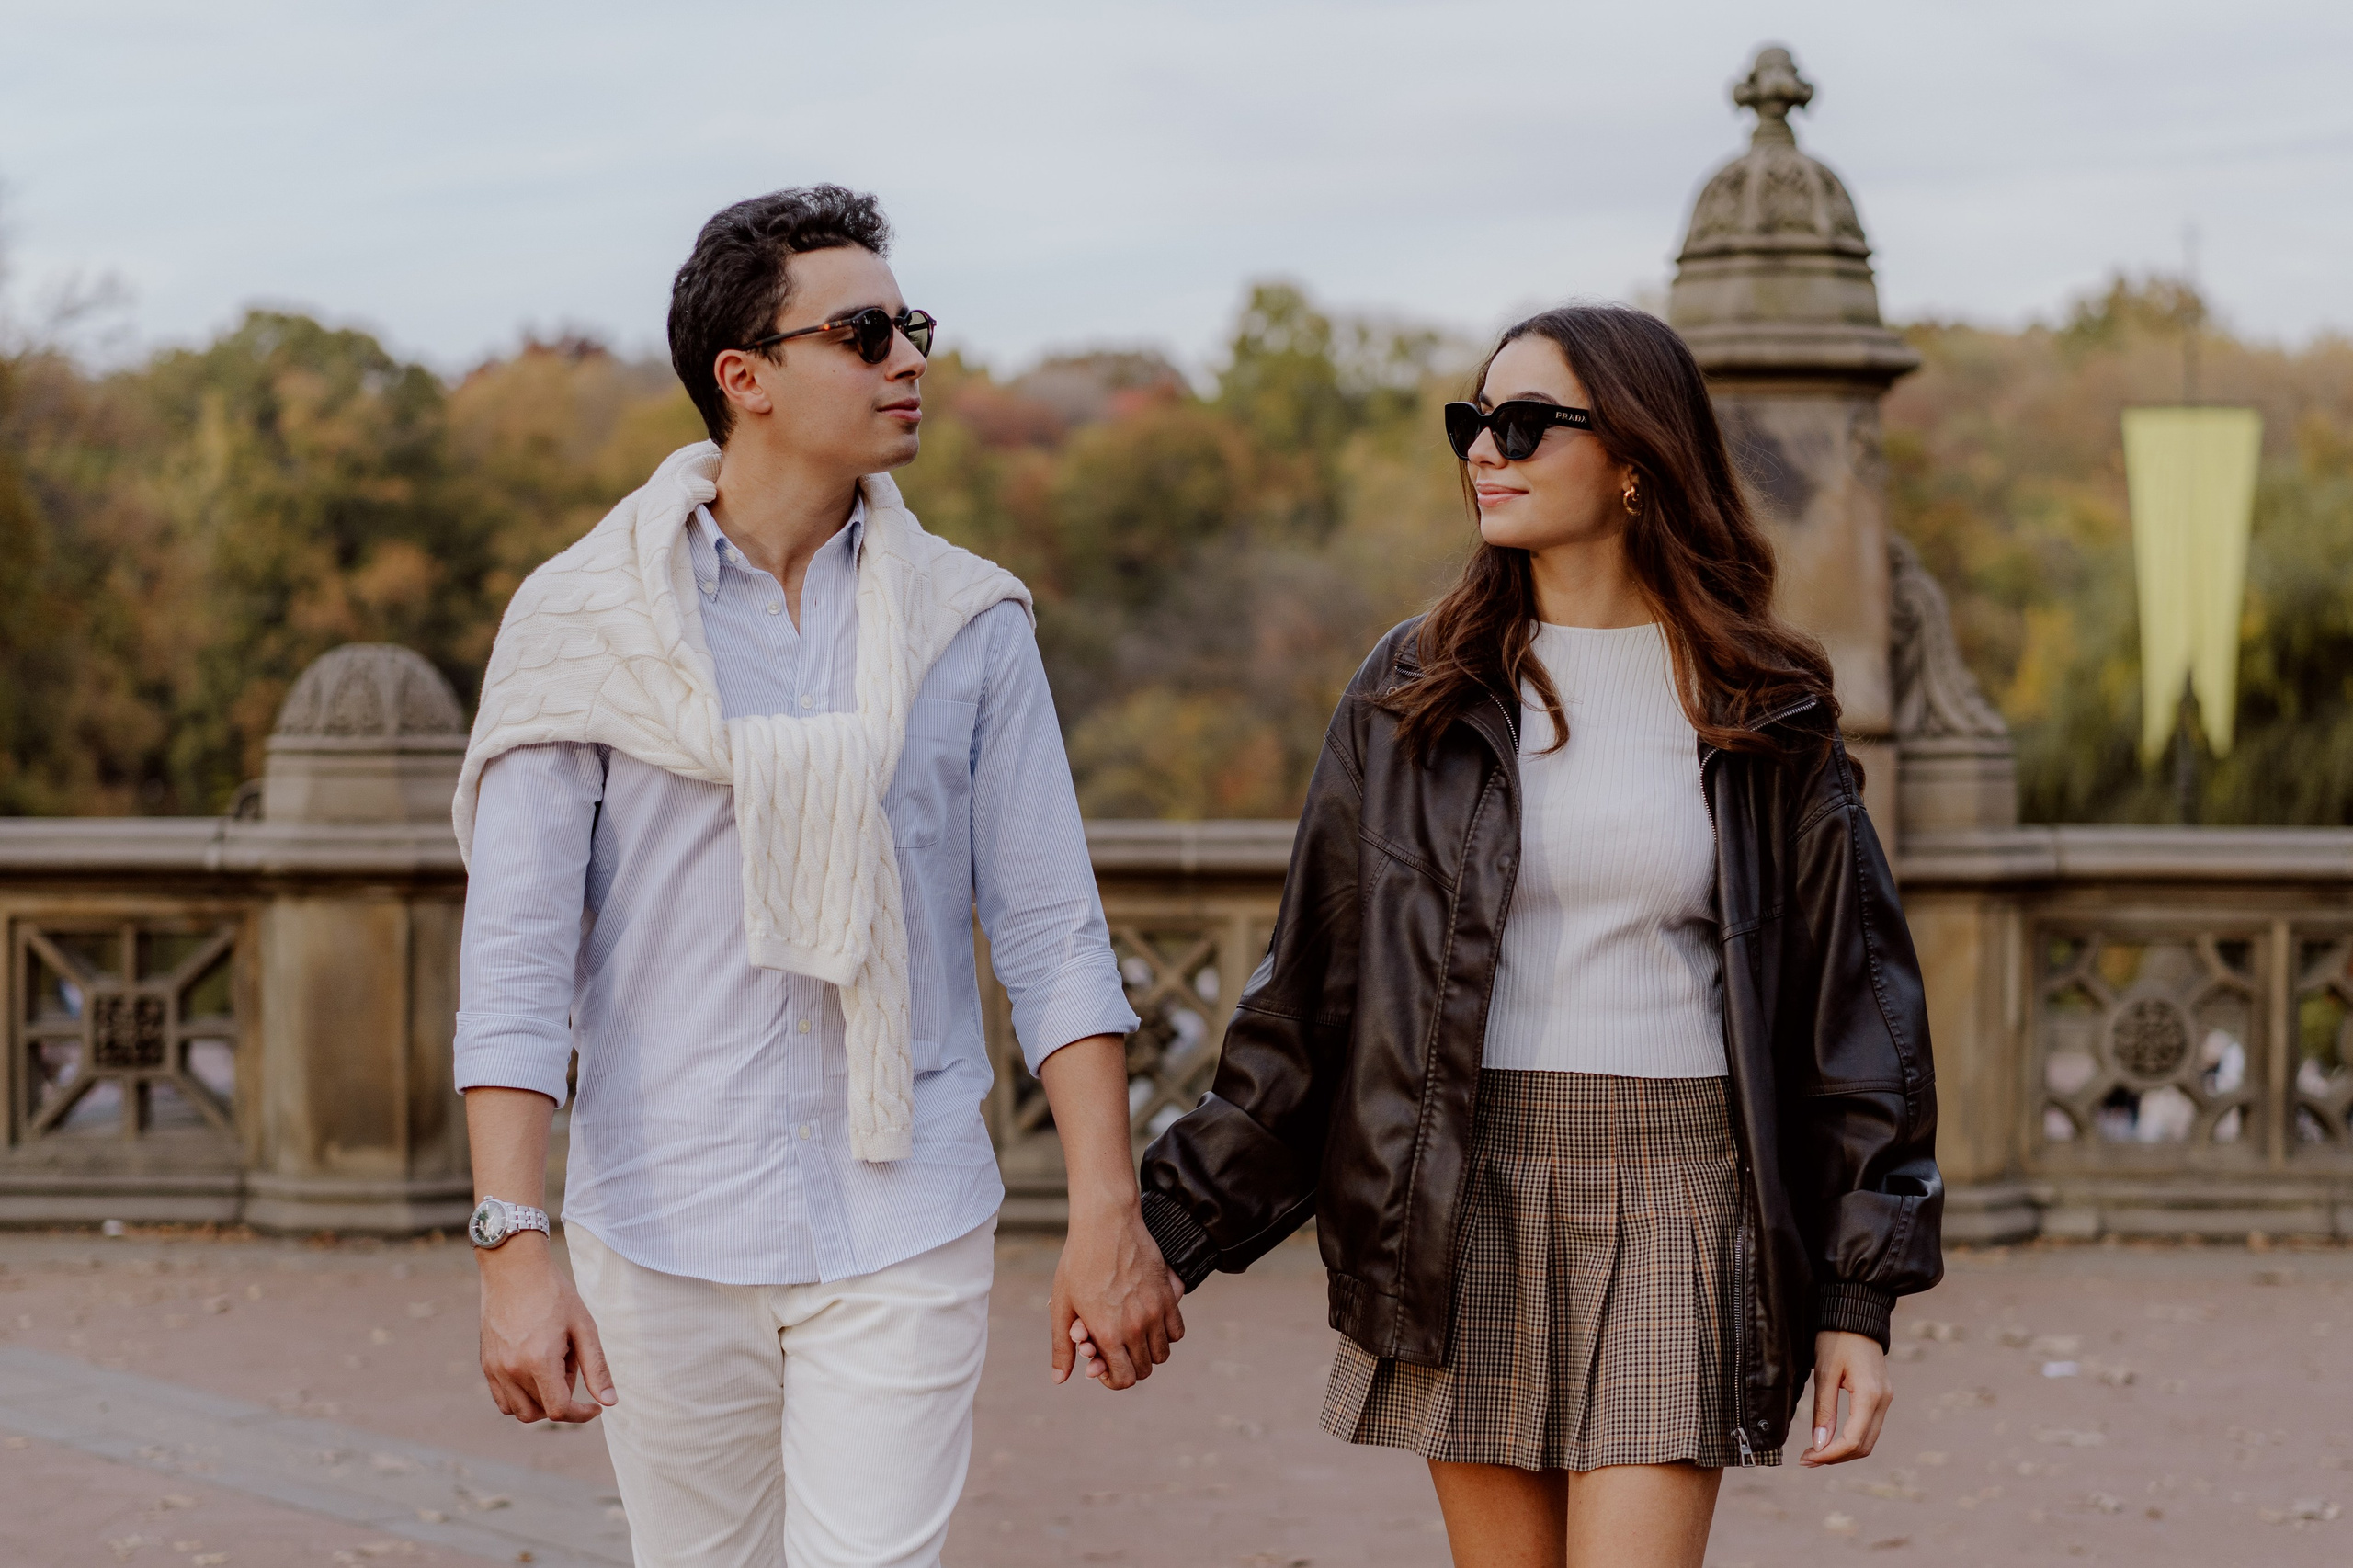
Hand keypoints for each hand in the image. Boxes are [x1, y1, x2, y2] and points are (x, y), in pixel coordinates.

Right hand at [477, 1234, 615, 1422]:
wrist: (514, 1267)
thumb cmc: (554, 1293)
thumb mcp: (584, 1327)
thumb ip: (596, 1368)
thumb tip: (610, 1402)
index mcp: (538, 1361)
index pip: (558, 1410)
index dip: (581, 1414)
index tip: (595, 1406)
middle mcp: (511, 1370)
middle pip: (540, 1411)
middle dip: (562, 1399)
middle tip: (570, 1364)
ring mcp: (494, 1368)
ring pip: (519, 1411)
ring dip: (540, 1402)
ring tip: (552, 1364)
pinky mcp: (486, 1364)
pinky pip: (503, 1399)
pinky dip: (521, 1398)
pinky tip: (535, 1370)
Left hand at [1049, 1201, 1184, 1389]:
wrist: (1106, 1223)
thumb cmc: (1078, 1262)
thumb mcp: (1062, 1305)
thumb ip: (1062, 1346)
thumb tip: (1059, 1379)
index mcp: (1108, 1333)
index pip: (1123, 1379)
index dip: (1113, 1380)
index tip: (1104, 1368)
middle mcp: (1136, 1327)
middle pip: (1144, 1370)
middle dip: (1128, 1367)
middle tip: (1116, 1352)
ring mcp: (1156, 1311)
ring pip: (1162, 1354)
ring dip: (1148, 1353)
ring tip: (1132, 1339)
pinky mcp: (1169, 1296)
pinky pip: (1177, 1331)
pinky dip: (1166, 1335)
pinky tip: (1150, 1325)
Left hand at [1799, 1330, 1890, 1464]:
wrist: (1855, 1313)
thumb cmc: (1836, 1338)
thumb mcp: (1824, 1372)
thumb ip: (1824, 1410)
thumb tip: (1819, 1444)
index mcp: (1870, 1396)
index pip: (1853, 1440)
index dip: (1830, 1455)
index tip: (1807, 1458)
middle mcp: (1884, 1401)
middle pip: (1863, 1445)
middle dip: (1835, 1457)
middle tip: (1807, 1459)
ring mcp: (1885, 1399)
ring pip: (1868, 1439)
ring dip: (1843, 1450)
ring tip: (1815, 1452)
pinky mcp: (1881, 1396)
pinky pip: (1869, 1426)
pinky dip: (1851, 1438)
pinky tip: (1831, 1438)